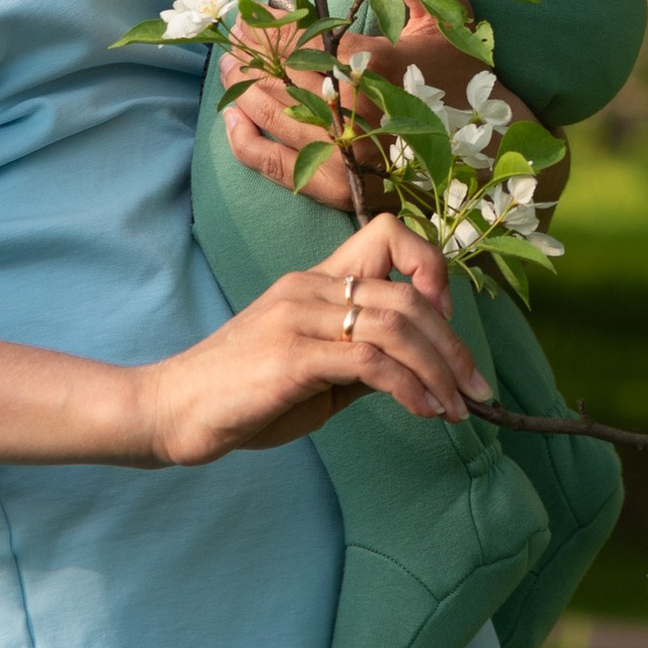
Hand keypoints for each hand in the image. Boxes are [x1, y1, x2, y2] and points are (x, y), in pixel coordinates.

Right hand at [138, 212, 484, 463]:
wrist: (172, 410)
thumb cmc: (241, 395)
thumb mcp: (313, 374)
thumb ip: (361, 360)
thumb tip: (419, 370)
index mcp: (313, 280)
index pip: (387, 235)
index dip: (430, 268)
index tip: (447, 323)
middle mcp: (309, 287)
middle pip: (406, 293)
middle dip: (453, 344)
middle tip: (474, 387)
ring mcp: (299, 318)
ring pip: (396, 324)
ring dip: (440, 370)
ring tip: (457, 409)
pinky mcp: (291, 357)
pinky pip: (371, 363)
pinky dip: (409, 388)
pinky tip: (423, 411)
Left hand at [221, 0, 465, 210]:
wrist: (490, 149)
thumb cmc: (464, 73)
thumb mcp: (441, 9)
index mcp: (373, 65)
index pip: (302, 39)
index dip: (271, 23)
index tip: (254, 6)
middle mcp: (351, 112)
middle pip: (279, 74)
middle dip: (252, 50)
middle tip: (233, 30)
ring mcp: (341, 155)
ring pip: (271, 114)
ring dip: (242, 84)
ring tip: (228, 62)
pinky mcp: (338, 188)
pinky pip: (276, 165)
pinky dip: (246, 141)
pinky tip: (232, 116)